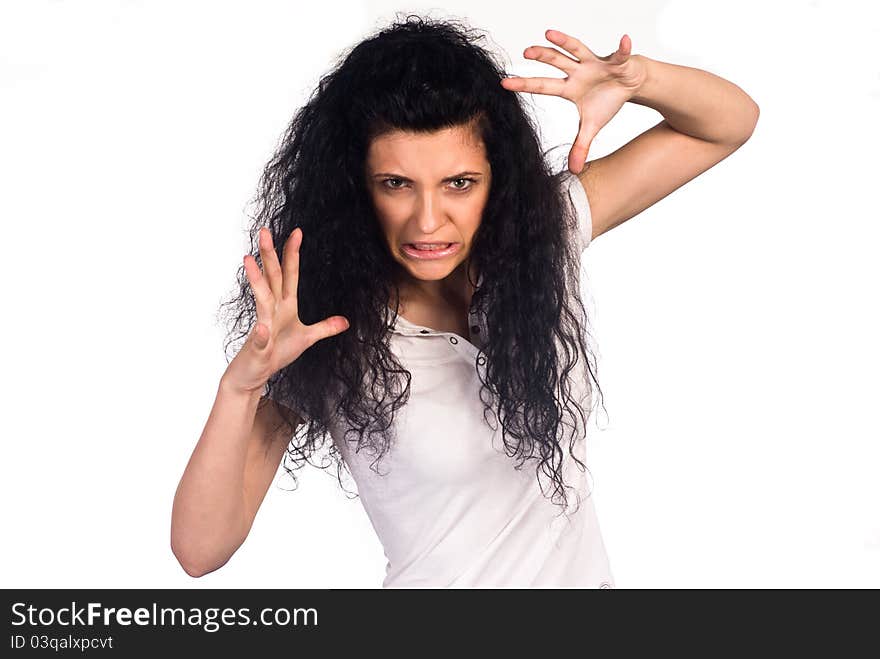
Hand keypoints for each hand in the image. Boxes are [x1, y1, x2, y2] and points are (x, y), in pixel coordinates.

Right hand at [223, 227, 349, 395]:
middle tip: (264, 230)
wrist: (253, 374)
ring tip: (249, 258)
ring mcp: (263, 327)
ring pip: (261, 299)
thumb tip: (346, 321)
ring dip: (256, 279)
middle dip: (269, 254)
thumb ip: (324, 328)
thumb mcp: (307, 339)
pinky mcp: (258, 348)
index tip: (297, 232)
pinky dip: (261, 335)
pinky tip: (262, 329)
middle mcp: (272, 310)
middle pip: (272, 278)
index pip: (290, 275)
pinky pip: (260, 340)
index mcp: (285, 305)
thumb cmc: (276, 353)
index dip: (293, 254)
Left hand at [500, 29, 646, 174]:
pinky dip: (622, 48)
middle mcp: (578, 72)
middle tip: (525, 52)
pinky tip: (624, 40)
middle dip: (542, 56)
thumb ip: (580, 146)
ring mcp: (595, 63)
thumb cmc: (606, 100)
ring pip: (577, 49)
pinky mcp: (616, 60)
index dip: (524, 84)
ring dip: (564, 42)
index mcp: (570, 89)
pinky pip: (620, 54)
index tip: (504, 82)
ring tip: (550, 33)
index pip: (543, 86)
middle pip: (556, 63)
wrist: (629, 84)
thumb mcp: (592, 126)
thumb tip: (574, 171)